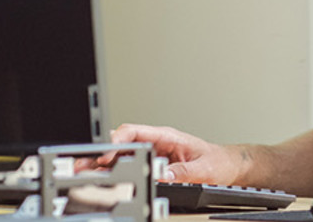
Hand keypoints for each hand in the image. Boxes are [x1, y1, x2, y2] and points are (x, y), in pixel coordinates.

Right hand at [92, 123, 248, 184]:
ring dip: (104, 164)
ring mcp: (153, 154)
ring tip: (85, 172)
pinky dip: (115, 173)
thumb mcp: (204, 169)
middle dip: (102, 152)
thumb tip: (165, 176)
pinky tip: (102, 179)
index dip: (118, 140)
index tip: (107, 152)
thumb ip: (184, 173)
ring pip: (122, 155)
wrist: (228, 167)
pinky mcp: (154, 166)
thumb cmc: (218, 161)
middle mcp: (157, 142)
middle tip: (84, 163)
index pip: (135, 131)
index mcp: (166, 136)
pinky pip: (130, 167)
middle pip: (122, 143)